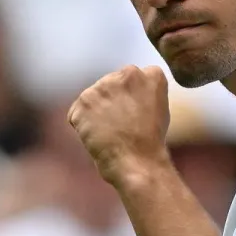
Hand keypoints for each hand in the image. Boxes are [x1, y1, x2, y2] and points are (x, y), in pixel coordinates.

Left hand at [67, 66, 171, 187]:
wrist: (137, 162)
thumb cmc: (150, 143)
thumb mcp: (159, 109)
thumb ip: (144, 92)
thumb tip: (127, 92)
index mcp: (151, 74)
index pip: (132, 79)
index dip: (131, 99)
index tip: (135, 114)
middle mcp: (128, 73)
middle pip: (111, 84)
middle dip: (111, 101)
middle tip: (120, 125)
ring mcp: (103, 86)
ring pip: (93, 98)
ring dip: (96, 113)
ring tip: (109, 132)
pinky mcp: (84, 101)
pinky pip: (76, 113)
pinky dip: (81, 126)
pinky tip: (96, 137)